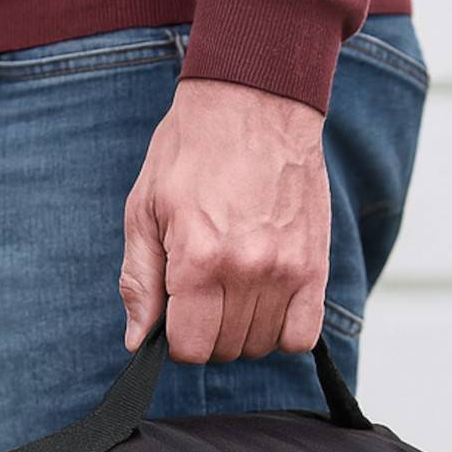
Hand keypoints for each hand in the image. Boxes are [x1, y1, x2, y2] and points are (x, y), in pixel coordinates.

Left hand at [120, 78, 330, 363]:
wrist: (254, 102)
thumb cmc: (192, 151)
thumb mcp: (144, 209)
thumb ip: (139, 280)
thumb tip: (137, 340)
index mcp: (198, 259)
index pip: (189, 348)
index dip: (176, 337)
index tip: (178, 312)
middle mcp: (245, 271)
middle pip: (225, 349)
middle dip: (208, 331)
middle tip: (204, 291)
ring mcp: (285, 270)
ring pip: (261, 345)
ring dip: (243, 329)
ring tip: (235, 287)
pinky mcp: (314, 265)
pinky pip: (303, 335)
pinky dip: (284, 330)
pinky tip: (267, 302)